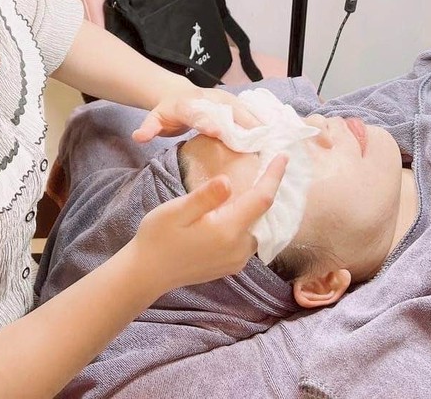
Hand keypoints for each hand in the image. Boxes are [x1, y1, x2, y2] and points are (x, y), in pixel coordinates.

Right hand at [130, 153, 287, 292]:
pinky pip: (250, 239)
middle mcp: (239, 249)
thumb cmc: (158, 237)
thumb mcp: (176, 210)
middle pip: (264, 214)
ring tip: (259, 181)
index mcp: (228, 231)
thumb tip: (228, 180)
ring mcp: (236, 260)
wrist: (147, 273)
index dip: (274, 176)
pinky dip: (251, 220)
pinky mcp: (231, 265)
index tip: (283, 156)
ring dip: (260, 206)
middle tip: (272, 163)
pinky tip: (242, 207)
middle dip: (269, 188)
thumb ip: (205, 196)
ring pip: (259, 227)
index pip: (262, 199)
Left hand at [132, 85, 261, 141]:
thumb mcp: (155, 119)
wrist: (178, 93)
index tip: (218, 132)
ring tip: (269, 140)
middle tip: (253, 142)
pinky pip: (249, 112)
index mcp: (189, 104)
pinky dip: (259, 123)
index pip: (199, 114)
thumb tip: (138, 136)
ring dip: (254, 124)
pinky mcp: (234, 103)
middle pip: (226, 111)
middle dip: (239, 125)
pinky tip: (272, 136)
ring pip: (242, 110)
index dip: (208, 123)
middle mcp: (209, 99)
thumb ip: (148, 128)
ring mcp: (224, 99)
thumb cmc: (168, 111)